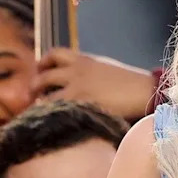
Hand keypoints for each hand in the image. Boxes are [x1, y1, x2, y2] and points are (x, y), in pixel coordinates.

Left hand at [33, 48, 157, 118]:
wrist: (145, 91)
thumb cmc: (132, 84)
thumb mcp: (107, 69)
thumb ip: (90, 73)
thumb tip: (79, 83)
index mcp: (84, 60)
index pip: (54, 54)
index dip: (42, 63)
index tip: (39, 72)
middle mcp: (76, 71)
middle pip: (43, 75)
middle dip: (33, 87)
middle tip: (32, 98)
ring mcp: (77, 88)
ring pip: (45, 95)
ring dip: (39, 105)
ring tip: (39, 114)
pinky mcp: (81, 104)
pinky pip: (56, 110)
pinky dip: (50, 116)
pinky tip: (52, 124)